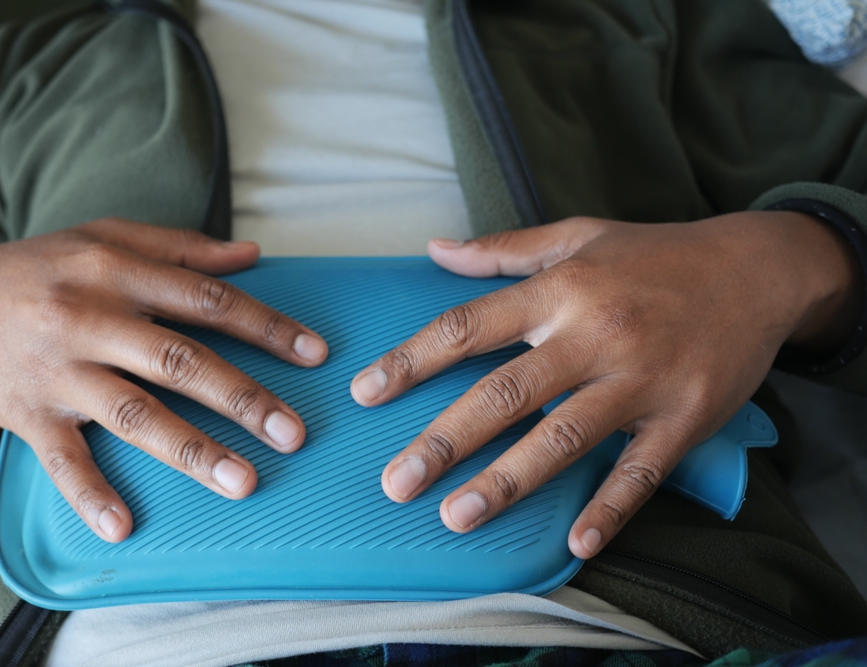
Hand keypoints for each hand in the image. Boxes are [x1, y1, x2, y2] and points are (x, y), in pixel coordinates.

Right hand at [0, 219, 327, 541]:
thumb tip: (251, 255)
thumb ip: (180, 247)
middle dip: (243, 398)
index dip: (265, 327)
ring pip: (134, 414)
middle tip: (295, 434)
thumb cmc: (38, 269)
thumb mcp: (103, 237)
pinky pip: (62, 460)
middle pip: (180, 361)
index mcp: (115, 271)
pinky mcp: (27, 416)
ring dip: (191, 451)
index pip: (206, 300)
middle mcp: (90, 319)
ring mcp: (59, 372)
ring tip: (244, 483)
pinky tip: (123, 526)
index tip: (315, 355)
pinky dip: (90, 494)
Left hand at [351, 212, 860, 557]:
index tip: (367, 391)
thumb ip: (503, 250)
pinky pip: (641, 470)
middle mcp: (595, 334)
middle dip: (444, 440)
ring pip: (563, 437)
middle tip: (396, 482)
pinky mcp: (685, 417)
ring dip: (508, 481)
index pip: (469, 327)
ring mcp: (641, 379)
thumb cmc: (655, 254)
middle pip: (505, 393)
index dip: (412, 360)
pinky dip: (610, 507)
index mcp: (561, 290)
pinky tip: (576, 540)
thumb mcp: (578, 236)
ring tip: (456, 516)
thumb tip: (434, 250)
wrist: (758, 268)